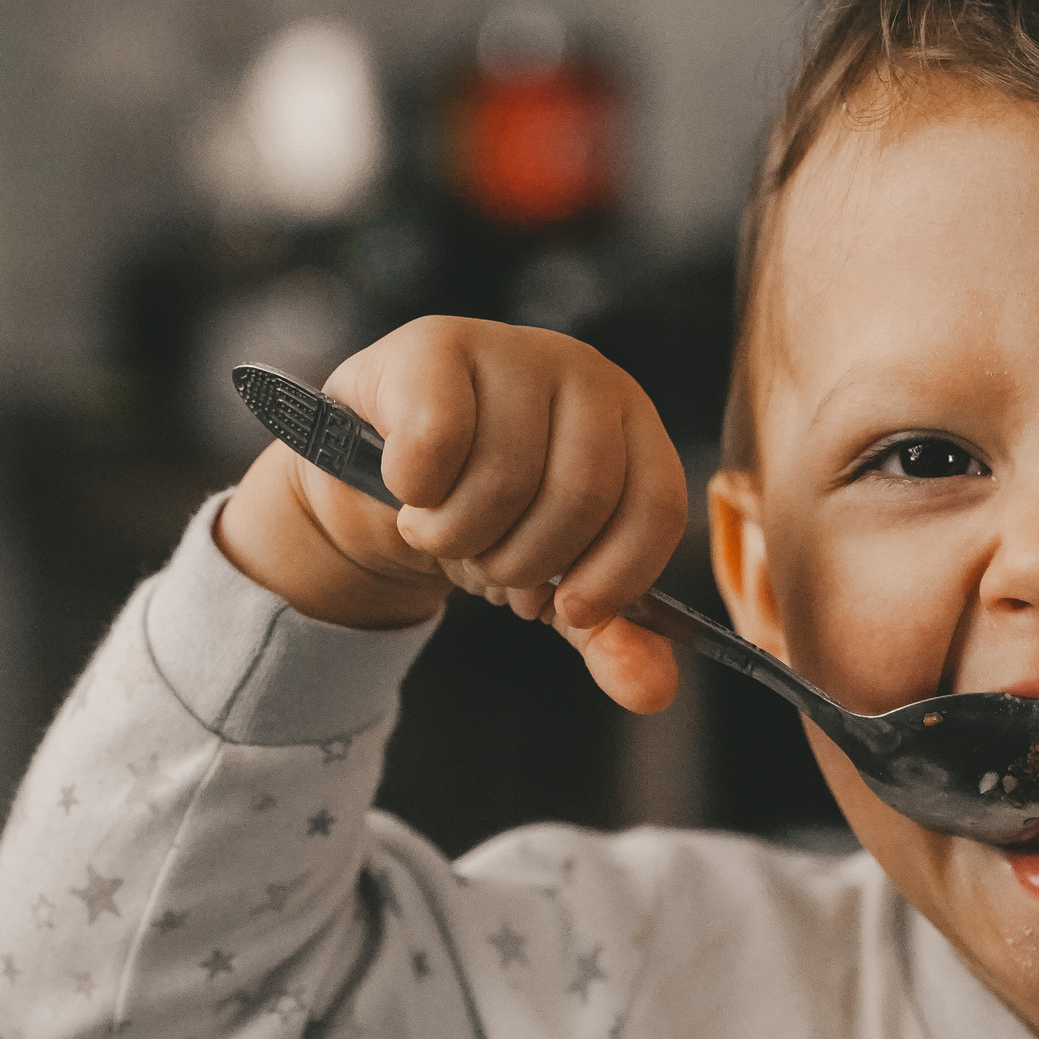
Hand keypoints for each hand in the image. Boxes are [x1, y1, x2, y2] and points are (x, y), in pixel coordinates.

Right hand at [214, 317, 688, 713]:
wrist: (383, 474)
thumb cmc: (488, 519)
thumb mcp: (553, 582)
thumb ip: (607, 637)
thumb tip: (651, 692)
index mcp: (635, 427)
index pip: (655, 508)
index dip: (612, 577)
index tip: (563, 609)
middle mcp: (586, 375)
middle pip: (580, 498)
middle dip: (522, 562)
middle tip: (487, 564)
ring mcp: (512, 350)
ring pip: (504, 477)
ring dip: (458, 535)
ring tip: (443, 529)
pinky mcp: (435, 346)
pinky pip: (438, 442)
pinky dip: (416, 491)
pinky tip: (408, 487)